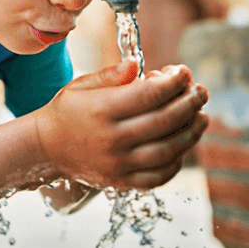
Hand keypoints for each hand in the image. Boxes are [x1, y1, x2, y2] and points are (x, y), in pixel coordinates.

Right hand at [31, 59, 207, 189]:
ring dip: (192, 132)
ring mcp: (118, 164)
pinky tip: (183, 145)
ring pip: (168, 150)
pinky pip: (159, 175)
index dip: (174, 81)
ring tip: (201, 117)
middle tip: (200, 92)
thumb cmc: (67, 111)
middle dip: (190, 103)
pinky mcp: (122, 182)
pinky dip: (177, 161)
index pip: (149, 94)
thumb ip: (110, 75)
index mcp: (101, 109)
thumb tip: (136, 65)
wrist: (46, 147)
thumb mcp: (81, 85)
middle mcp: (111, 138)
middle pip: (164, 120)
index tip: (184, 72)